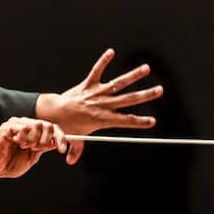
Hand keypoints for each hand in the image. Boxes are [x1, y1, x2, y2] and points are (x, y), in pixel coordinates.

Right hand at [0, 117, 66, 185]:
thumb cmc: (10, 164)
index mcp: (33, 133)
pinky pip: (24, 127)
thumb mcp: (32, 157)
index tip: (62, 150)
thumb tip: (55, 142)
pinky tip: (16, 143)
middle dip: (45, 140)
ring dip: (34, 140)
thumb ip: (43, 148)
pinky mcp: (9, 125)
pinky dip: (23, 138)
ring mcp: (18, 124)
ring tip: (24, 147)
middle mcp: (27, 126)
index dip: (60, 138)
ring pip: (37, 125)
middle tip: (36, 149)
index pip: (52, 129)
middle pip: (48, 125)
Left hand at [36, 48, 163, 163]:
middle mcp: (102, 105)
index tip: (152, 122)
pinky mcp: (88, 84)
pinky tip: (111, 51)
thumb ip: (76, 150)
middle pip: (128, 99)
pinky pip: (96, 71)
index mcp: (102, 119)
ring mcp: (96, 93)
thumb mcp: (74, 139)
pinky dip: (102, 61)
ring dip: (132, 75)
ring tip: (146, 68)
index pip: (125, 121)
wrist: (53, 112)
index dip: (139, 122)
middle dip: (145, 95)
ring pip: (117, 83)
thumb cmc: (65, 126)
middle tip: (159, 90)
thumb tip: (71, 161)